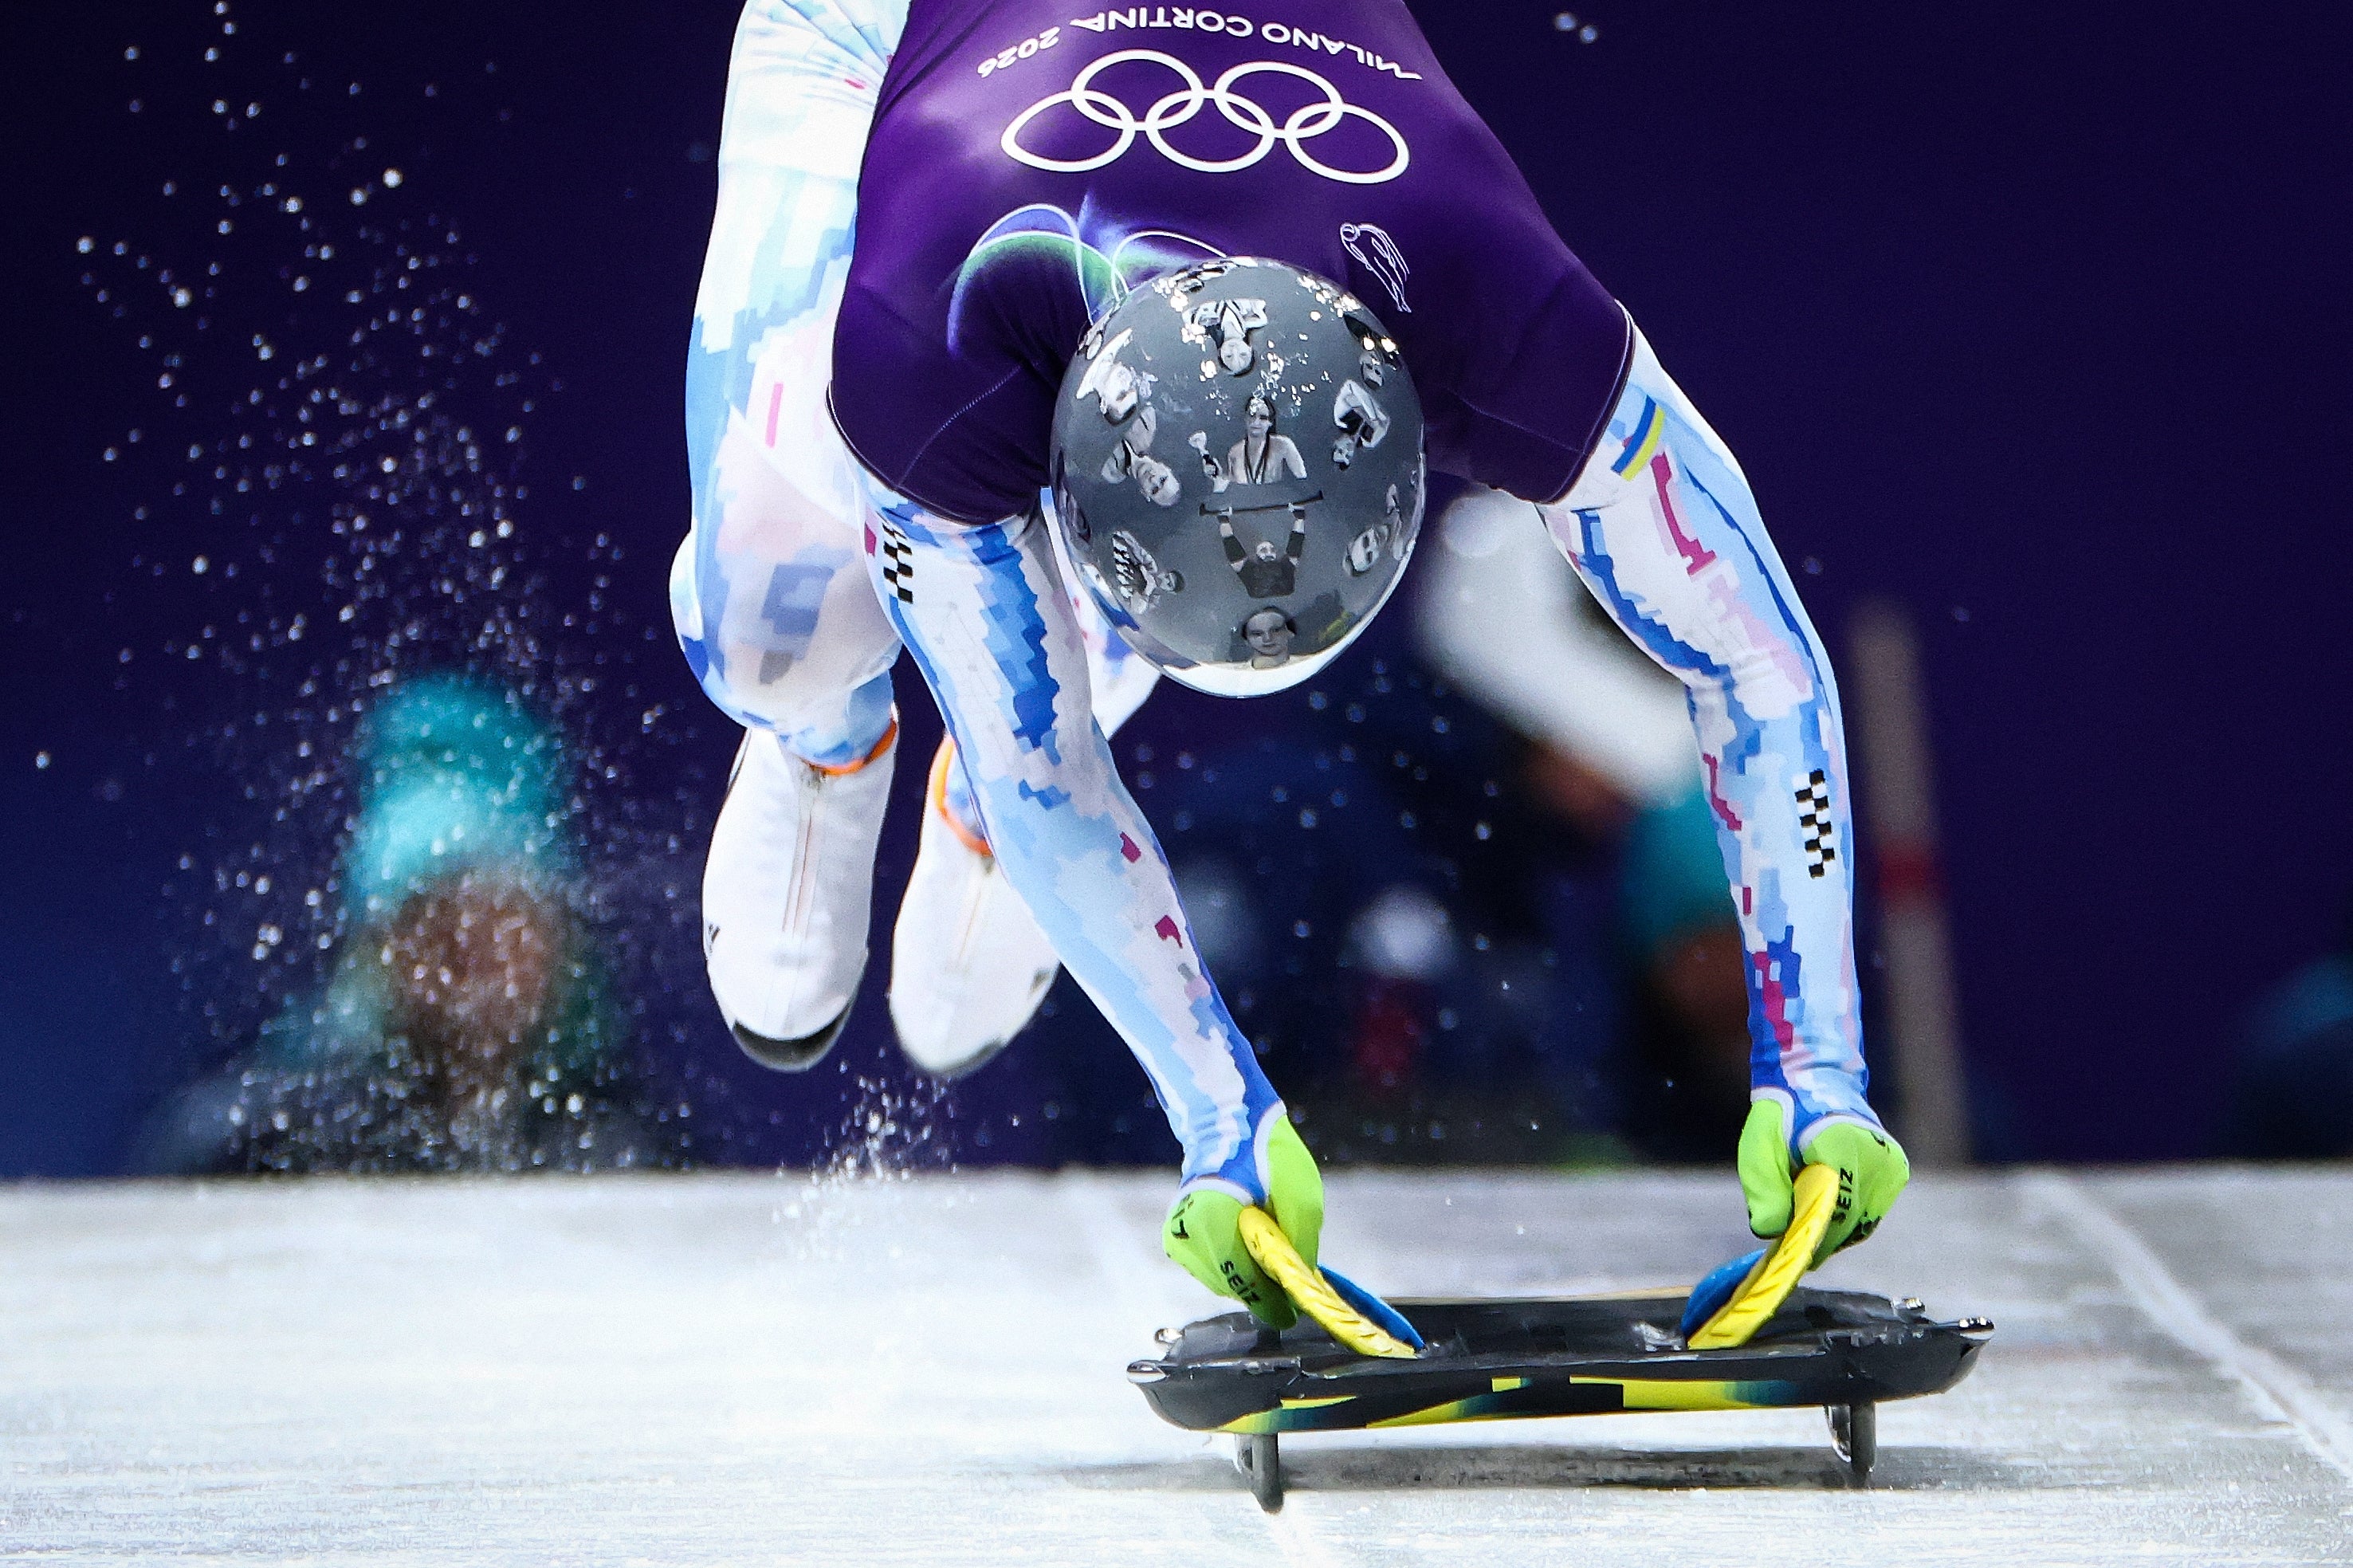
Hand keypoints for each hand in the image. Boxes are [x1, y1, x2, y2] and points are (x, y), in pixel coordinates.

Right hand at [1162, 1113, 1323, 1328]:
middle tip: (1285, 1279)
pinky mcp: (1175, 1236)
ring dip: (1245, 1274)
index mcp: (1214, 1229)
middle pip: (1234, 1288)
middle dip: (1262, 1287)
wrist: (1227, 1123)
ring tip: (1264, 1249)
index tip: (1291, 1313)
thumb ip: (1301, 1246)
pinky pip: (1209, 1265)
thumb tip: (1300, 1281)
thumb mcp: (1301, 1198)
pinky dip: (1229, 1261)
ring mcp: (1177, 1239)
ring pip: (1220, 1279)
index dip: (1275, 1305)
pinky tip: (1242, 1239)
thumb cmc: (1266, 1155)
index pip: (1249, 1288)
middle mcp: (1188, 1240)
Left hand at [1737, 1098, 1908, 1266]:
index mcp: (1842, 1148)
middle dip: (1823, 1238)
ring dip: (1838, 1229)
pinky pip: (1872, 1211)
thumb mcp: (1759, 1147)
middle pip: (1850, 1222)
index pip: (1831, 1213)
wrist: (1815, 1081)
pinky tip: (1829, 1211)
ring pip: (1864, 1221)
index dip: (1813, 1240)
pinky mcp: (1897, 1171)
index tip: (1794, 1257)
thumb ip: (1764, 1189)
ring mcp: (1891, 1165)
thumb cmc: (1782, 1115)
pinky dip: (1851, 1218)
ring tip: (1811, 1224)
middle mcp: (1876, 1158)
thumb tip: (1773, 1231)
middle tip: (1799, 1249)